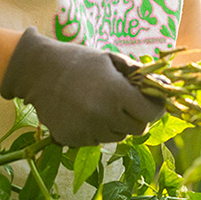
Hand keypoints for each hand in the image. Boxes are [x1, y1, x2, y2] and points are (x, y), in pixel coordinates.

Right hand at [0, 28, 164, 145]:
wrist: (37, 71)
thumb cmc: (79, 61)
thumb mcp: (110, 59)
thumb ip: (137, 74)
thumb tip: (162, 85)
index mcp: (116, 93)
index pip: (151, 114)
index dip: (156, 108)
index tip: (154, 101)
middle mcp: (103, 116)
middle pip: (137, 129)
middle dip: (138, 116)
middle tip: (129, 103)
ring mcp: (87, 131)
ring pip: (117, 136)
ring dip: (117, 123)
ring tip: (102, 103)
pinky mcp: (72, 140)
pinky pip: (96, 140)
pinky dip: (97, 129)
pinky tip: (85, 111)